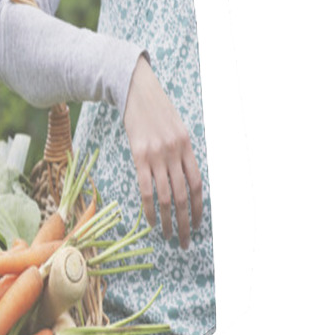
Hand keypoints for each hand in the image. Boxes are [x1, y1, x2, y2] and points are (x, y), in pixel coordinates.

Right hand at [123, 55, 201, 248]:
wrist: (136, 92)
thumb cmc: (155, 111)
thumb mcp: (177, 129)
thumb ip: (180, 152)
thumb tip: (181, 178)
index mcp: (188, 147)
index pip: (197, 185)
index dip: (198, 208)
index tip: (198, 225)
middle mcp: (175, 153)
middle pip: (183, 196)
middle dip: (186, 222)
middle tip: (186, 241)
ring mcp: (157, 156)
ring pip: (165, 197)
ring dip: (168, 220)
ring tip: (169, 236)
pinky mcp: (139, 156)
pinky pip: (146, 189)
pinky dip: (149, 209)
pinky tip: (150, 221)